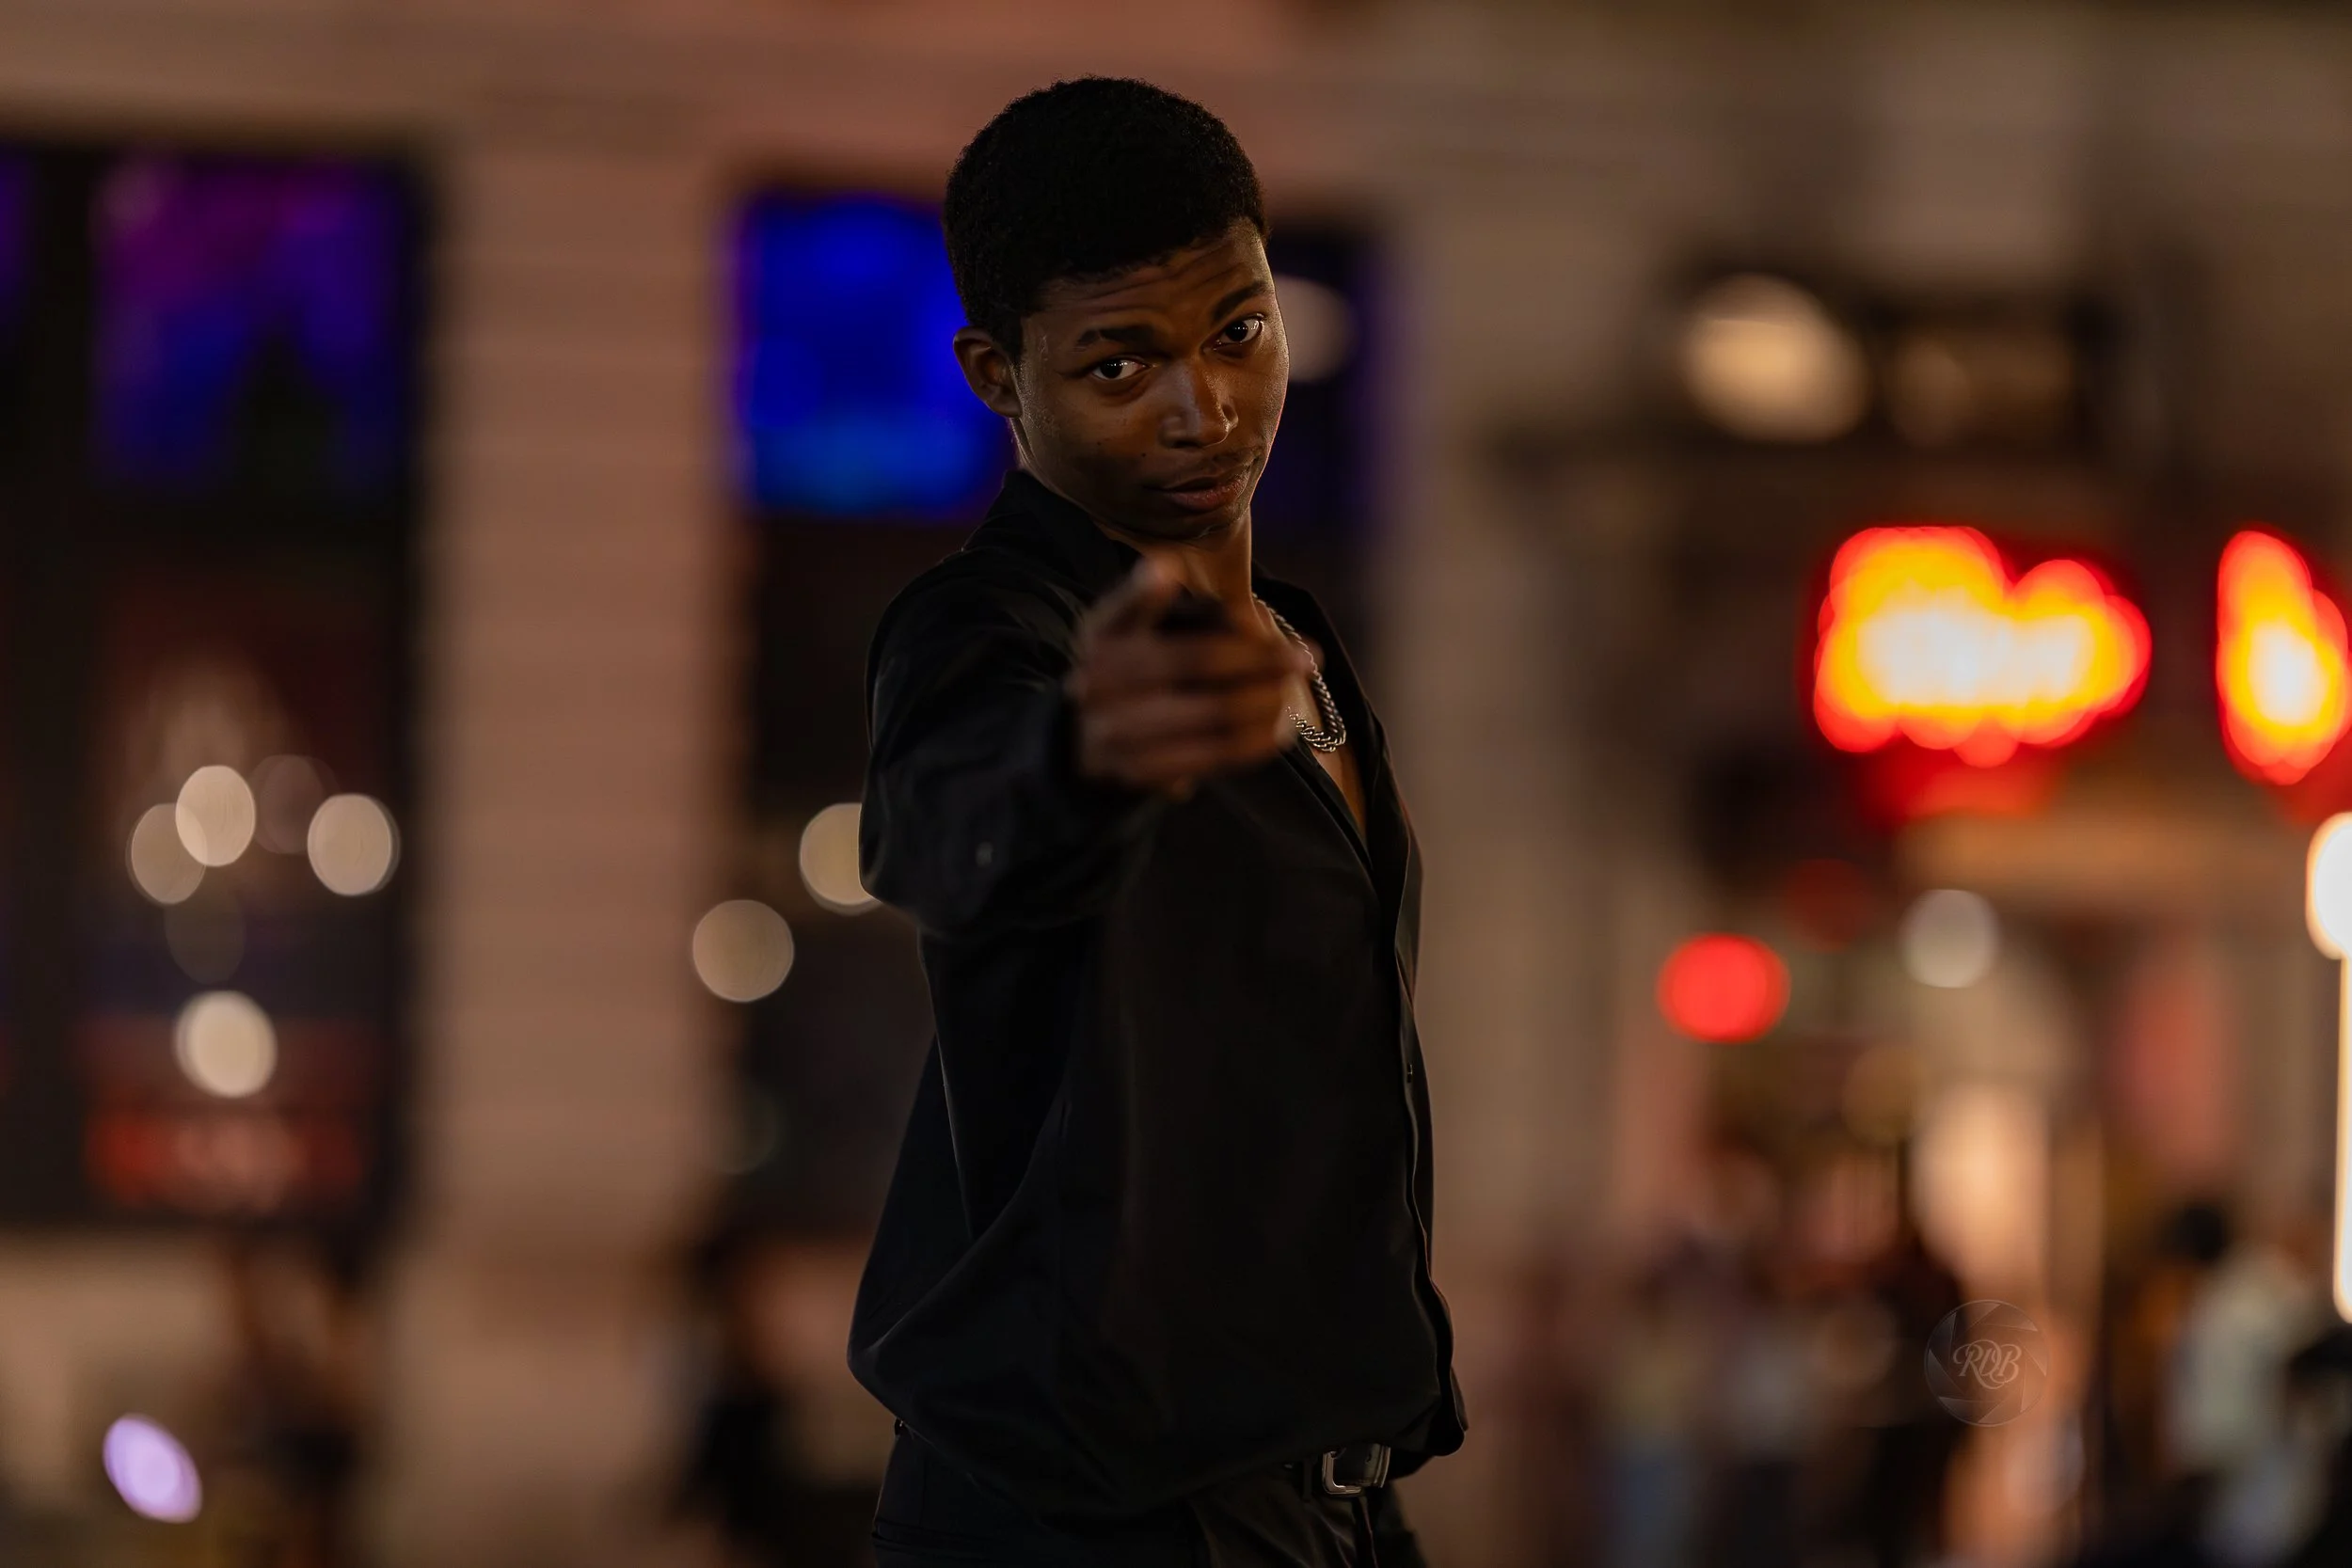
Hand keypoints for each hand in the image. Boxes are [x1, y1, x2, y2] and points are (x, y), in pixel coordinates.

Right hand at [1065, 559, 1310, 797]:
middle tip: (1306, 658)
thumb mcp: (1149, 633)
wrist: (1092, 742)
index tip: (1170, 570)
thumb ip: (1197, 619)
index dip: (1144, 590)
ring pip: (1211, 712)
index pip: (1125, 607)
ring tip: (1293, 693)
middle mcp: (1097, 678)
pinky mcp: (1137, 769)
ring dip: (1265, 701)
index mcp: (1101, 634)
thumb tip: (1258, 627)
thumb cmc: (1141, 672)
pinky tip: (1277, 730)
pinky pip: (1209, 755)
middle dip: (1260, 658)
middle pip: (1196, 660)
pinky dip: (1251, 741)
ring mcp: (1112, 728)